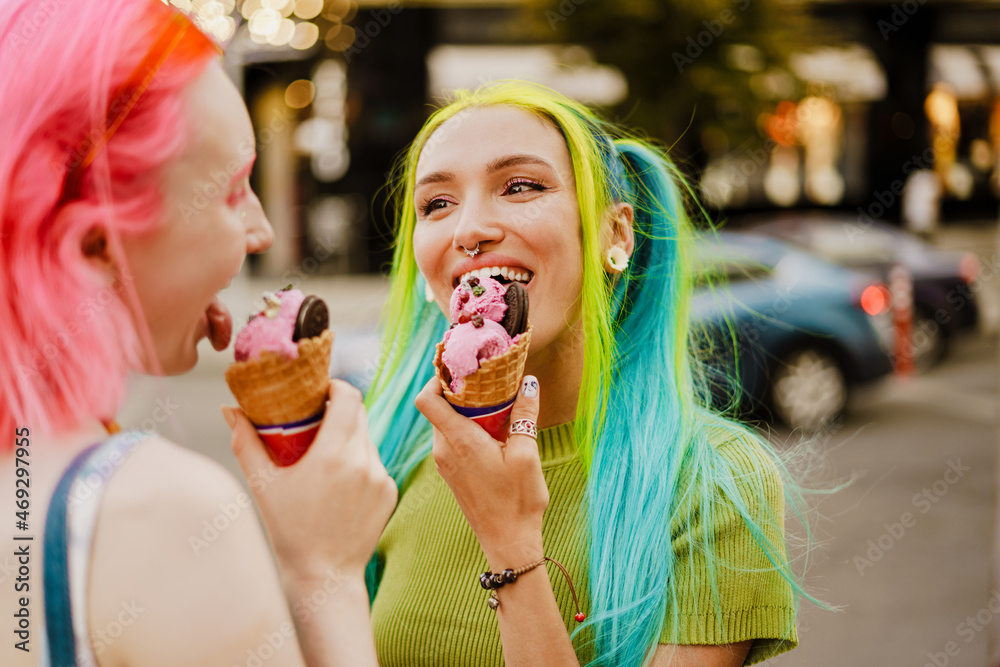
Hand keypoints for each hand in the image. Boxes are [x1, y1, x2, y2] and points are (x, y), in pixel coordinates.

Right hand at [222, 380, 397, 581]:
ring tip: (323, 455)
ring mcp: (381, 477)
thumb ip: (246, 442)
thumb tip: (230, 410)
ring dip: (348, 437)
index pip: (348, 397)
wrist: (325, 576)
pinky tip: (337, 483)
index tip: (319, 391)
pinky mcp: (389, 491)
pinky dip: (358, 462)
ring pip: (366, 439)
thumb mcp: (263, 485)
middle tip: (315, 418)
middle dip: (339, 409)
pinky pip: (375, 463)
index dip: (335, 386)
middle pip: (359, 414)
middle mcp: (363, 461)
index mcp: (334, 454)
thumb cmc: (289, 531)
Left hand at [414, 375, 547, 567]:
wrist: (508, 543)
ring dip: (466, 409)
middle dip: (459, 389)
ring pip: (446, 422)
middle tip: (486, 378)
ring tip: (495, 402)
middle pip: (438, 406)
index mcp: (458, 441)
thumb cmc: (517, 502)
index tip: (461, 367)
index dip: (437, 377)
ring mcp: (445, 462)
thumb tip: (529, 383)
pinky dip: (468, 426)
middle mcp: (444, 450)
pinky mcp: (453, 472)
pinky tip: (494, 429)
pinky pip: (452, 438)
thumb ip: (525, 415)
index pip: (427, 399)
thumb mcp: (527, 454)